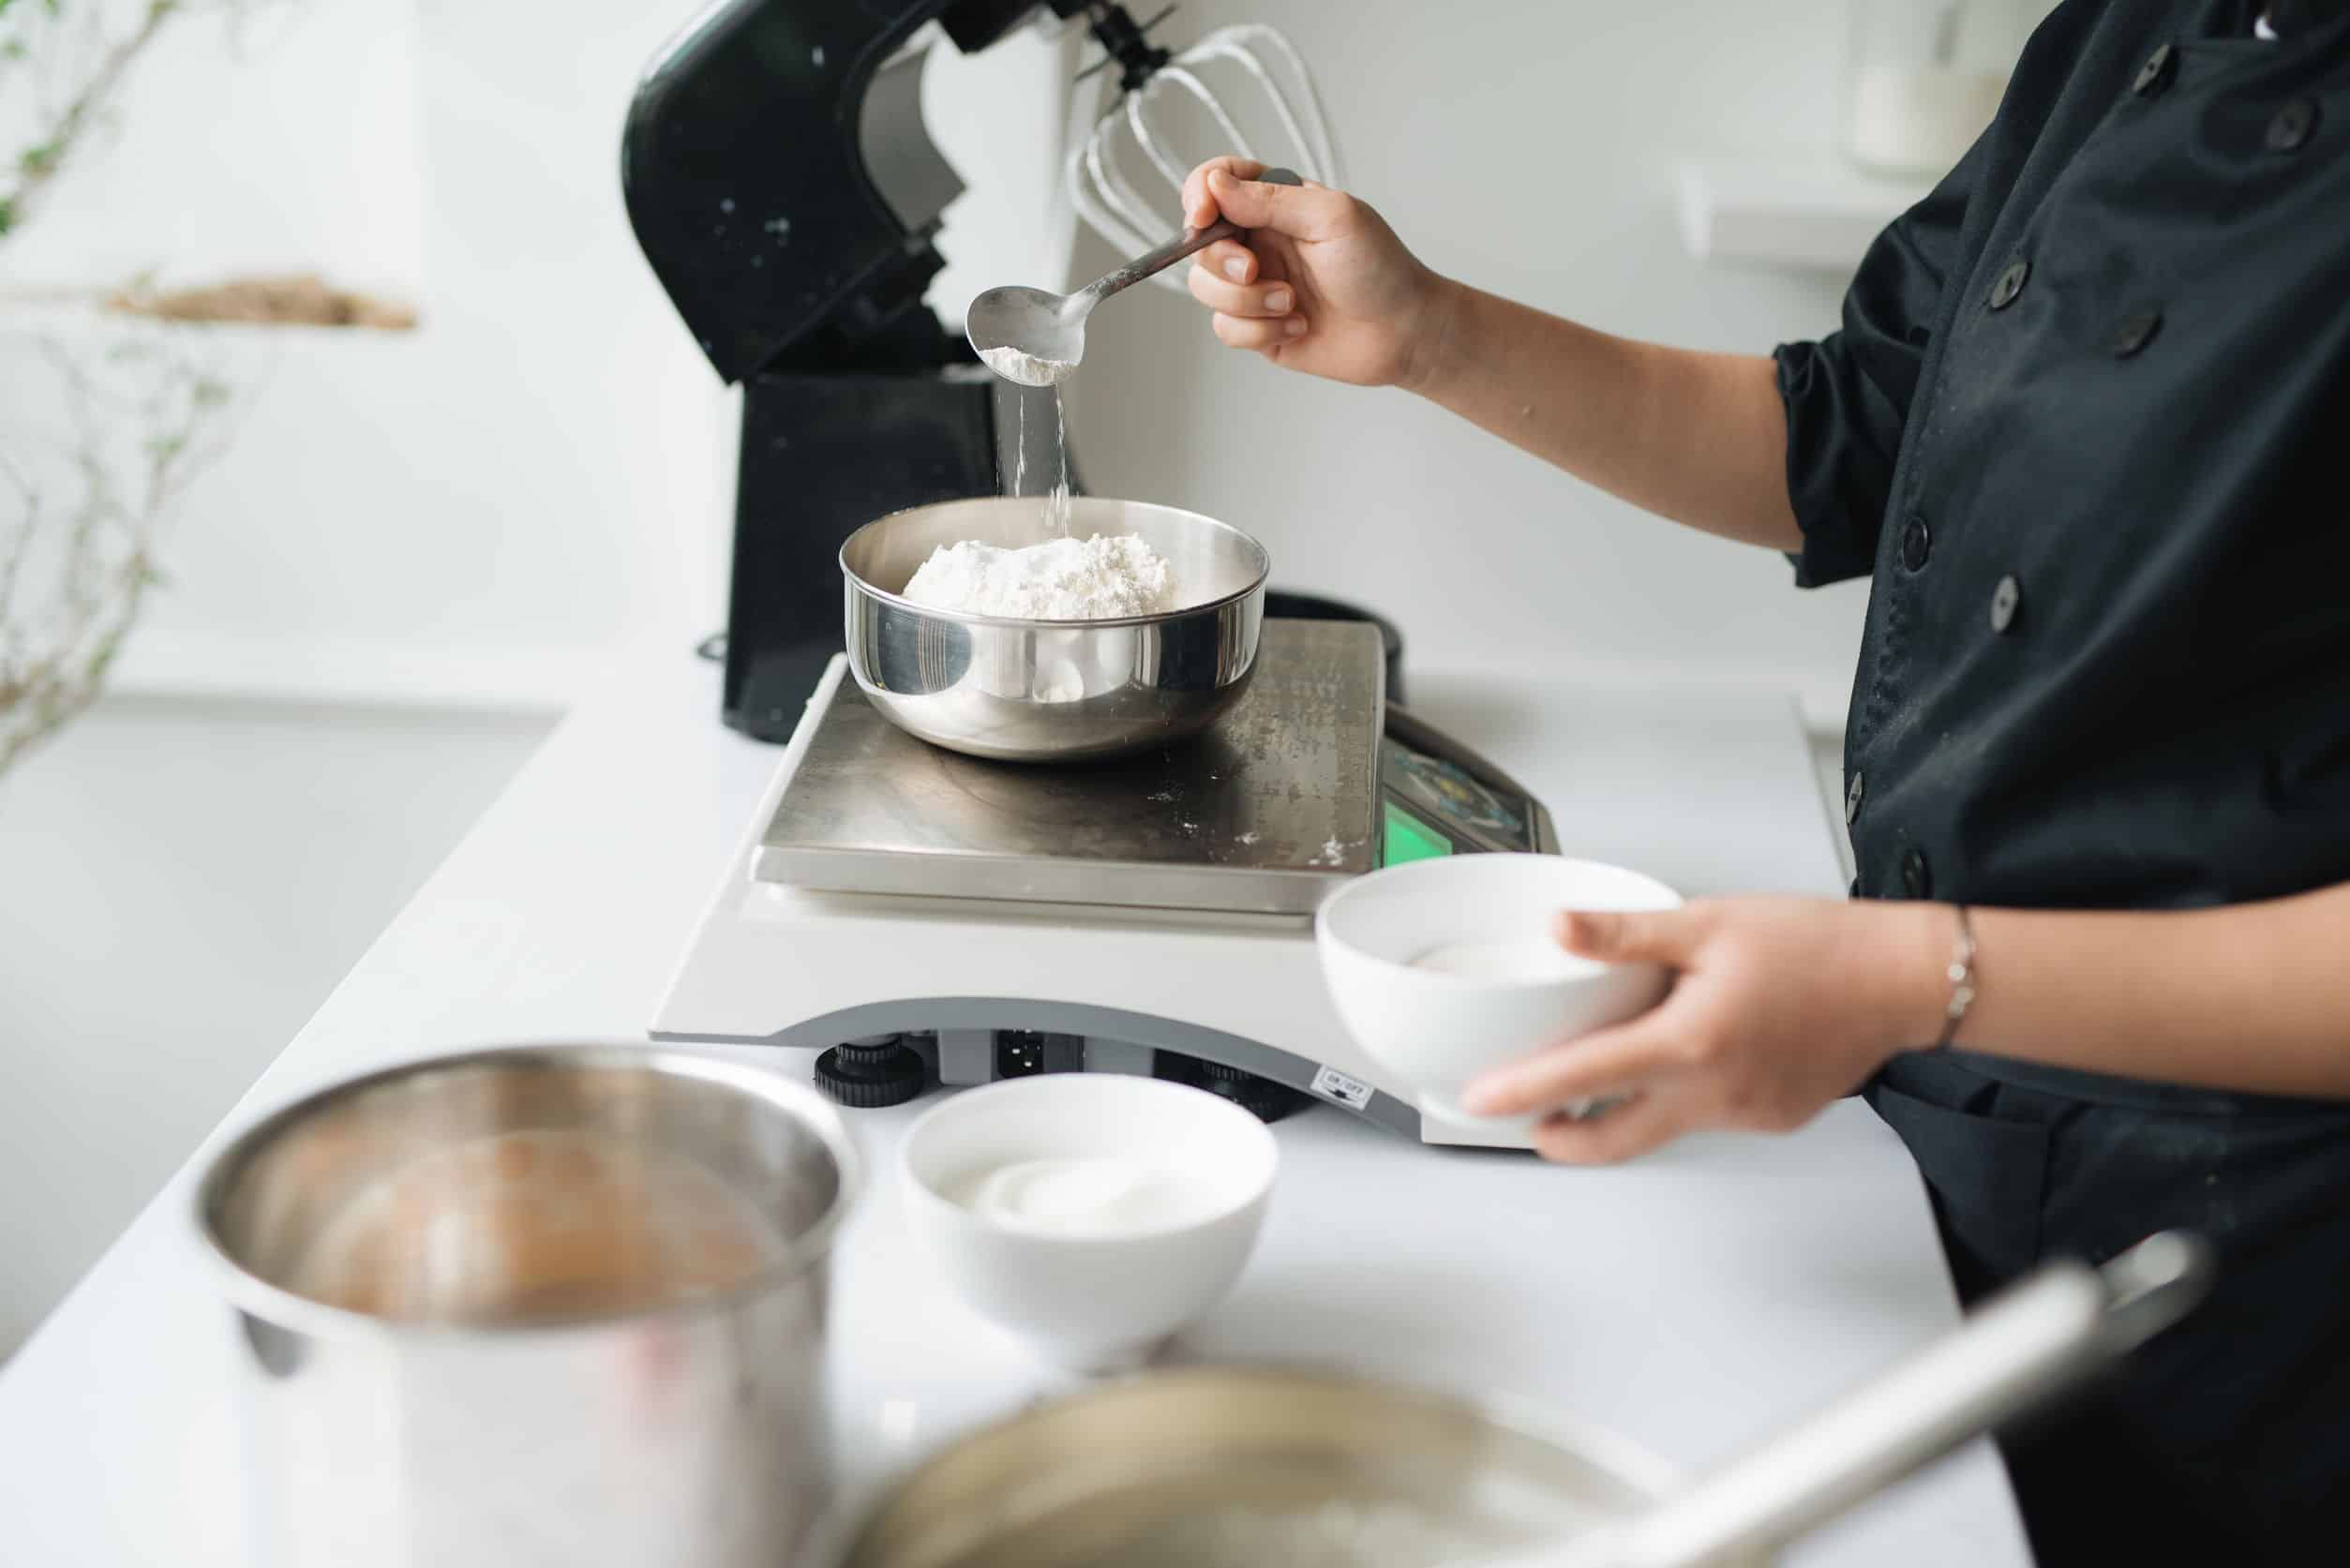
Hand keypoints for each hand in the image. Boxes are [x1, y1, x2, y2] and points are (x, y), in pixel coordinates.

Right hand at [1179, 156, 1454, 388]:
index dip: (1198, 194)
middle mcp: (1259, 241)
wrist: (1403, 332)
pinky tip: (1298, 327)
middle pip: (1200, 242)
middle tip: (1258, 271)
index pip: (1215, 182)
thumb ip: (1270, 200)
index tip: (1203, 215)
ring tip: (1292, 304)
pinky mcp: (1257, 327)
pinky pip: (1225, 328)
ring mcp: (1255, 285)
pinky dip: (1258, 332)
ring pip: (1206, 288)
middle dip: (1224, 262)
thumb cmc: (1379, 267)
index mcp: (1276, 203)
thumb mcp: (1331, 217)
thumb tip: (1215, 184)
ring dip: (1246, 302)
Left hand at [1461, 897, 1952, 1164]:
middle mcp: (1714, 1093)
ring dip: (1624, 1107)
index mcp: (1690, 1042)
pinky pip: (1706, 1117)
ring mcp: (1744, 1115)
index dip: (1522, 1092)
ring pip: (1660, 1127)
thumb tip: (1559, 929)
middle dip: (1559, 1138)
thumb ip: (1627, 934)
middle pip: (1612, 1140)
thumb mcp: (1710, 922)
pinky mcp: (1770, 1120)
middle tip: (1527, 1119)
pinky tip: (1694, 1052)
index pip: (1583, 1077)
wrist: (1905, 980)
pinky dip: (1682, 1096)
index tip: (1478, 1102)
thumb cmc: (1821, 946)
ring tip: (1614, 1059)